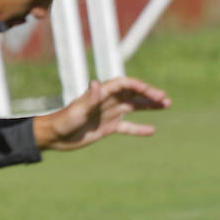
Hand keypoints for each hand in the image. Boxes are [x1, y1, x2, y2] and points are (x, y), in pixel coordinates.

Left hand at [35, 77, 171, 151]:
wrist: (54, 137)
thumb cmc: (62, 122)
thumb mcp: (76, 111)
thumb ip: (89, 98)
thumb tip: (96, 83)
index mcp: (101, 94)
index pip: (125, 85)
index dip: (140, 87)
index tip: (153, 94)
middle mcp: (108, 101)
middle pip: (133, 94)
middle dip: (150, 95)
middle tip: (165, 100)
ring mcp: (109, 114)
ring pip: (134, 107)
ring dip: (149, 106)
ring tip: (166, 105)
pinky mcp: (108, 127)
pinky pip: (128, 126)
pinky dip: (139, 128)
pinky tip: (152, 131)